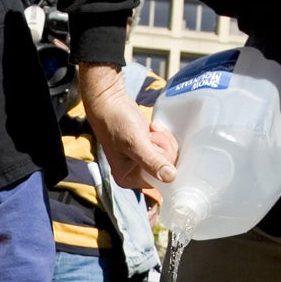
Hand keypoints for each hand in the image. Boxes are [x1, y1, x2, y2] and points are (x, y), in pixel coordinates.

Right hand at [79, 63, 177, 188]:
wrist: (110, 101)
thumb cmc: (116, 121)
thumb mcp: (135, 142)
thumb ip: (152, 161)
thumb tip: (170, 177)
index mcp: (128, 178)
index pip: (159, 180)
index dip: (163, 163)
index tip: (154, 147)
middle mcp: (135, 173)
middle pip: (166, 168)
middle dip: (163, 148)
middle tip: (148, 137)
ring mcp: (141, 161)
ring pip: (168, 156)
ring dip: (163, 140)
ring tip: (148, 132)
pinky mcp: (147, 148)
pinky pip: (165, 147)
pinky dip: (162, 136)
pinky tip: (151, 129)